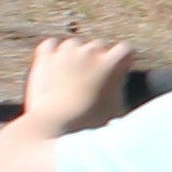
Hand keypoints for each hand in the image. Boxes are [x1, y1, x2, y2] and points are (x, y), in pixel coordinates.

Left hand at [18, 33, 133, 130]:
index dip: (122, 61)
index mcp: (113, 64)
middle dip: (97, 59)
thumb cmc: (90, 126)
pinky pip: (50, 45)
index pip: (125, 49)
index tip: (117, 72)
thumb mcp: (120, 110)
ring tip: (71, 76)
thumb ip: (121, 91)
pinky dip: (52, 52)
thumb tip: (124, 91)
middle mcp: (90, 53)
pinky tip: (54, 65)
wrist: (56, 127)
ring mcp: (66, 54)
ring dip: (74, 55)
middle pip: (98, 45)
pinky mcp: (45, 58)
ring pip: (74, 44)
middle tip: (92, 79)